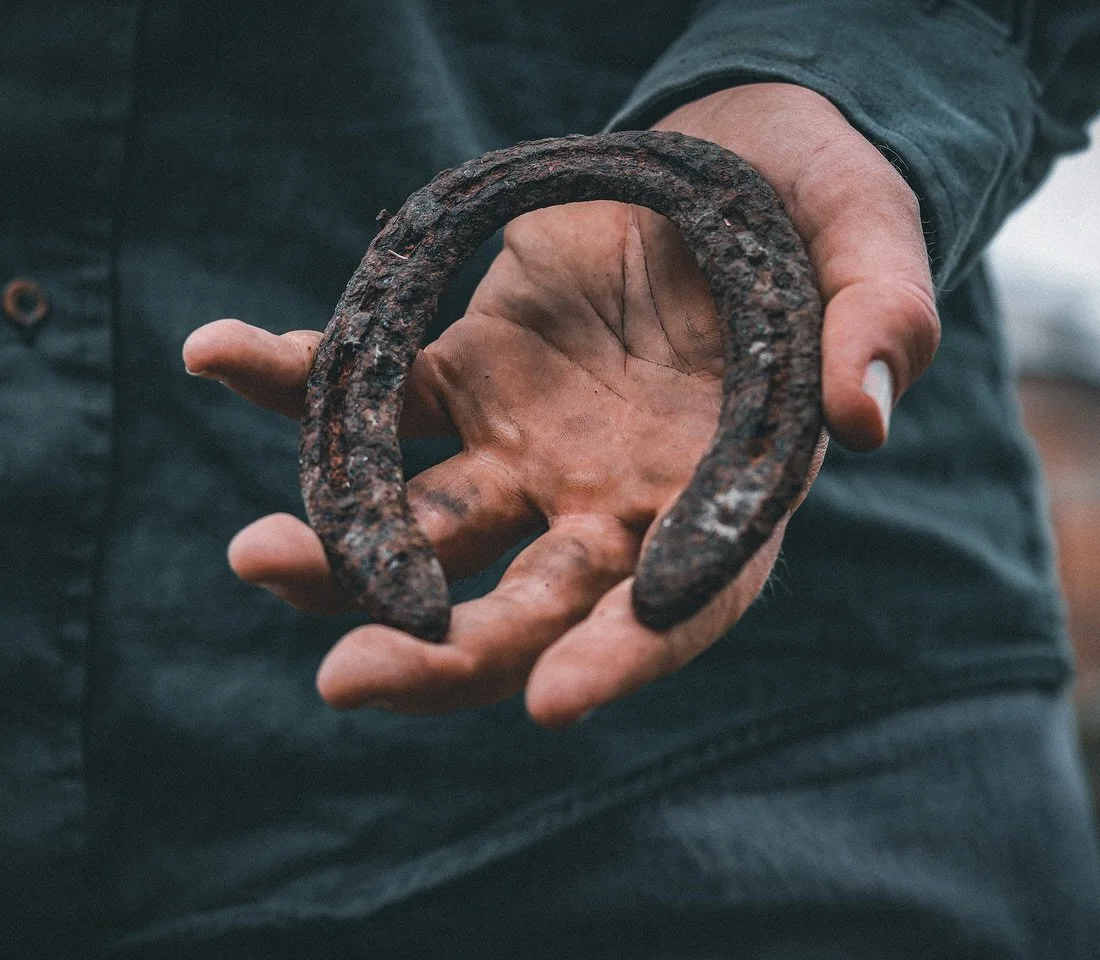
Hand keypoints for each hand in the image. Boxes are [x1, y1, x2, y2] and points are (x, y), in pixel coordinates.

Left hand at [182, 83, 937, 727]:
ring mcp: (526, 443)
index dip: (621, 658)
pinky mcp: (463, 369)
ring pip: (425, 521)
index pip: (677, 605)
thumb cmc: (819, 211)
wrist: (733, 158)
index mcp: (723, 498)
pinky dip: (295, 379)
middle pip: (522, 605)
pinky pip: (372, 386)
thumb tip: (867, 418)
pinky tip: (218, 355)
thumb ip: (881, 321)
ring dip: (339, 548)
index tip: (553, 705)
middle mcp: (610, 500)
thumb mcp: (872, 243)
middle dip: (441, 653)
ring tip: (258, 556)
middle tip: (350, 684)